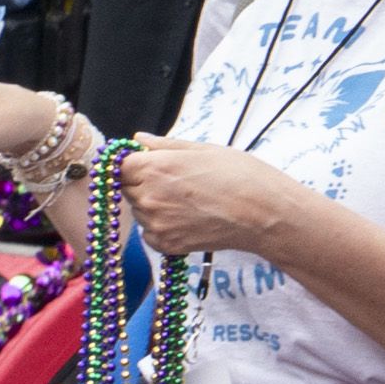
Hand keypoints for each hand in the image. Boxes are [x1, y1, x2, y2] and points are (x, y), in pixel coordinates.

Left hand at [113, 138, 298, 258]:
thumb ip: (164, 145)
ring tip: (188, 202)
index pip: (118, 166)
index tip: (147, 165)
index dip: (131, 164)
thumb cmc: (241, 176)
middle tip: (175, 184)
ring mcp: (155, 223)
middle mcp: (147, 196)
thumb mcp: (204, 149)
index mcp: (153, 167)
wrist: (266, 215)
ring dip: (152, 206)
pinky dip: (161, 228)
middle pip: (126, 189)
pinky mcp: (166, 245)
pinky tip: (187, 220)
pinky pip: (149, 234)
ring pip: (139, 211)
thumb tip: (137, 139)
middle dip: (141, 184)